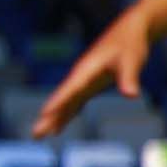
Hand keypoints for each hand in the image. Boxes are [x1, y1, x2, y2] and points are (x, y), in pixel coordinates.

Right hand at [33, 6, 149, 137]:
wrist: (129, 31)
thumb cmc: (130, 44)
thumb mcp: (132, 60)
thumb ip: (129, 78)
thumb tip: (131, 95)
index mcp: (86, 70)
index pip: (70, 89)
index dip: (58, 101)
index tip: (44, 113)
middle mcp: (80, 77)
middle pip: (61, 100)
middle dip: (48, 117)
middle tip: (35, 134)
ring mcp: (83, 82)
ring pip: (65, 103)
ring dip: (53, 119)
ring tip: (39, 135)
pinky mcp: (90, 85)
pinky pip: (74, 103)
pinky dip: (66, 115)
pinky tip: (59, 126)